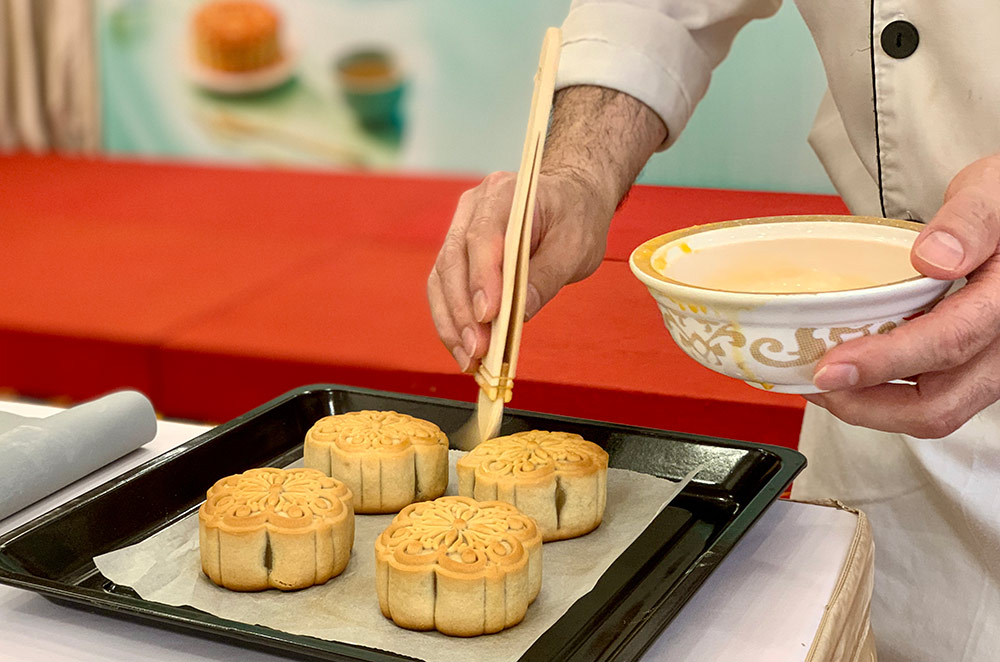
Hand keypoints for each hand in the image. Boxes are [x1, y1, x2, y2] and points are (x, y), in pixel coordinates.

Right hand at [427, 86, 666, 372]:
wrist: (571, 199)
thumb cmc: (575, 218)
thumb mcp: (576, 248)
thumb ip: (546, 277)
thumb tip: (519, 314)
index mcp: (505, 194)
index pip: (483, 237)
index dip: (481, 278)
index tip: (488, 315)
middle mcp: (474, 208)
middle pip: (453, 261)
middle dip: (462, 311)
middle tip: (477, 351)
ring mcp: (460, 229)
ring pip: (442, 279)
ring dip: (451, 323)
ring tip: (468, 359)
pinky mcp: (458, 254)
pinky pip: (445, 289)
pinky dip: (453, 321)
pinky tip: (464, 349)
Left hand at [806, 155, 999, 437]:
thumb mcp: (991, 193)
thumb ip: (969, 220)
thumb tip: (934, 258)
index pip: (949, 342)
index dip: (884, 361)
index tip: (830, 367)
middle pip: (937, 404)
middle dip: (865, 404)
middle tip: (813, 382)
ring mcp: (990, 365)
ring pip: (931, 411)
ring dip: (869, 406)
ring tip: (820, 383)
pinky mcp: (972, 370)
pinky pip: (928, 398)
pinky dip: (882, 396)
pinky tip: (847, 375)